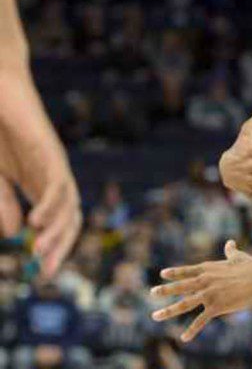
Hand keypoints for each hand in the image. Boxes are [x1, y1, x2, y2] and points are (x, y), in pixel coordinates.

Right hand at [0, 105, 80, 278]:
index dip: (55, 247)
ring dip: (56, 229)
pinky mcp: (49, 149)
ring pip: (68, 202)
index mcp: (40, 183)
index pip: (58, 221)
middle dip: (61, 245)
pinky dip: (50, 204)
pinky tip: (35, 222)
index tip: (43, 275)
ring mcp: (54, 162)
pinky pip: (57, 181)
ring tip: (40, 251)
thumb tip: (14, 234)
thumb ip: (3, 202)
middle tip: (47, 272)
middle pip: (70, 216)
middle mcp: (54, 175)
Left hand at [151, 240, 251, 341]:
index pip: (187, 271)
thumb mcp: (238, 257)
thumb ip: (230, 251)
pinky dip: (192, 330)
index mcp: (209, 268)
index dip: (174, 273)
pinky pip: (200, 321)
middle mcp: (205, 281)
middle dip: (165, 290)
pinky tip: (184, 338)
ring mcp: (209, 294)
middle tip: (153, 292)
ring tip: (156, 316)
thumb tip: (230, 242)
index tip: (162, 274)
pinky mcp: (217, 307)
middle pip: (180, 287)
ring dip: (168, 311)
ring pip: (184, 304)